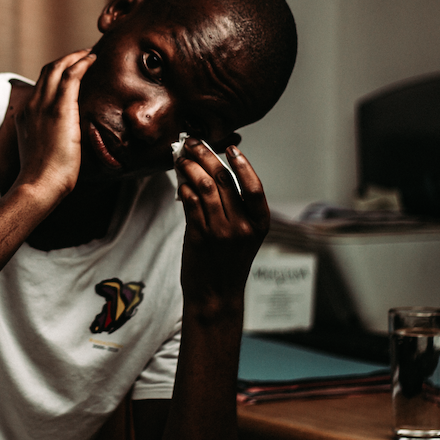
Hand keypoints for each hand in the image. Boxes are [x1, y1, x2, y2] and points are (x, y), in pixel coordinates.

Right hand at [12, 49, 95, 201]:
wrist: (39, 185)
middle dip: (65, 59)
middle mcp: (32, 105)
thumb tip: (61, 141)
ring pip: (57, 68)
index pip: (41, 85)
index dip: (55, 73)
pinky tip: (92, 59)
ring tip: (88, 53)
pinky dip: (80, 63)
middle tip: (82, 55)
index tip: (70, 70)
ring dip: (74, 57)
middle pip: (47, 71)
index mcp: (25, 115)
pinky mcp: (60, 109)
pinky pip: (70, 75)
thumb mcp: (40, 152)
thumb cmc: (43, 177)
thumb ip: (47, 139)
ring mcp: (44, 105)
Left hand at [175, 139, 268, 319]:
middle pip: (225, 180)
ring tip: (181, 159)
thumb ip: (234, 207)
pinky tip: (180, 182)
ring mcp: (221, 232)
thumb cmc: (228, 263)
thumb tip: (213, 170)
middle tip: (193, 143)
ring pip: (205, 187)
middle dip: (206, 156)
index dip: (243, 164)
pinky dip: (184, 187)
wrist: (216, 296)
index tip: (230, 148)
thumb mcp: (243, 235)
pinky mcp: (200, 237)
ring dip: (190, 168)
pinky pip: (190, 203)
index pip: (254, 186)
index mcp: (259, 224)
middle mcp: (243, 227)